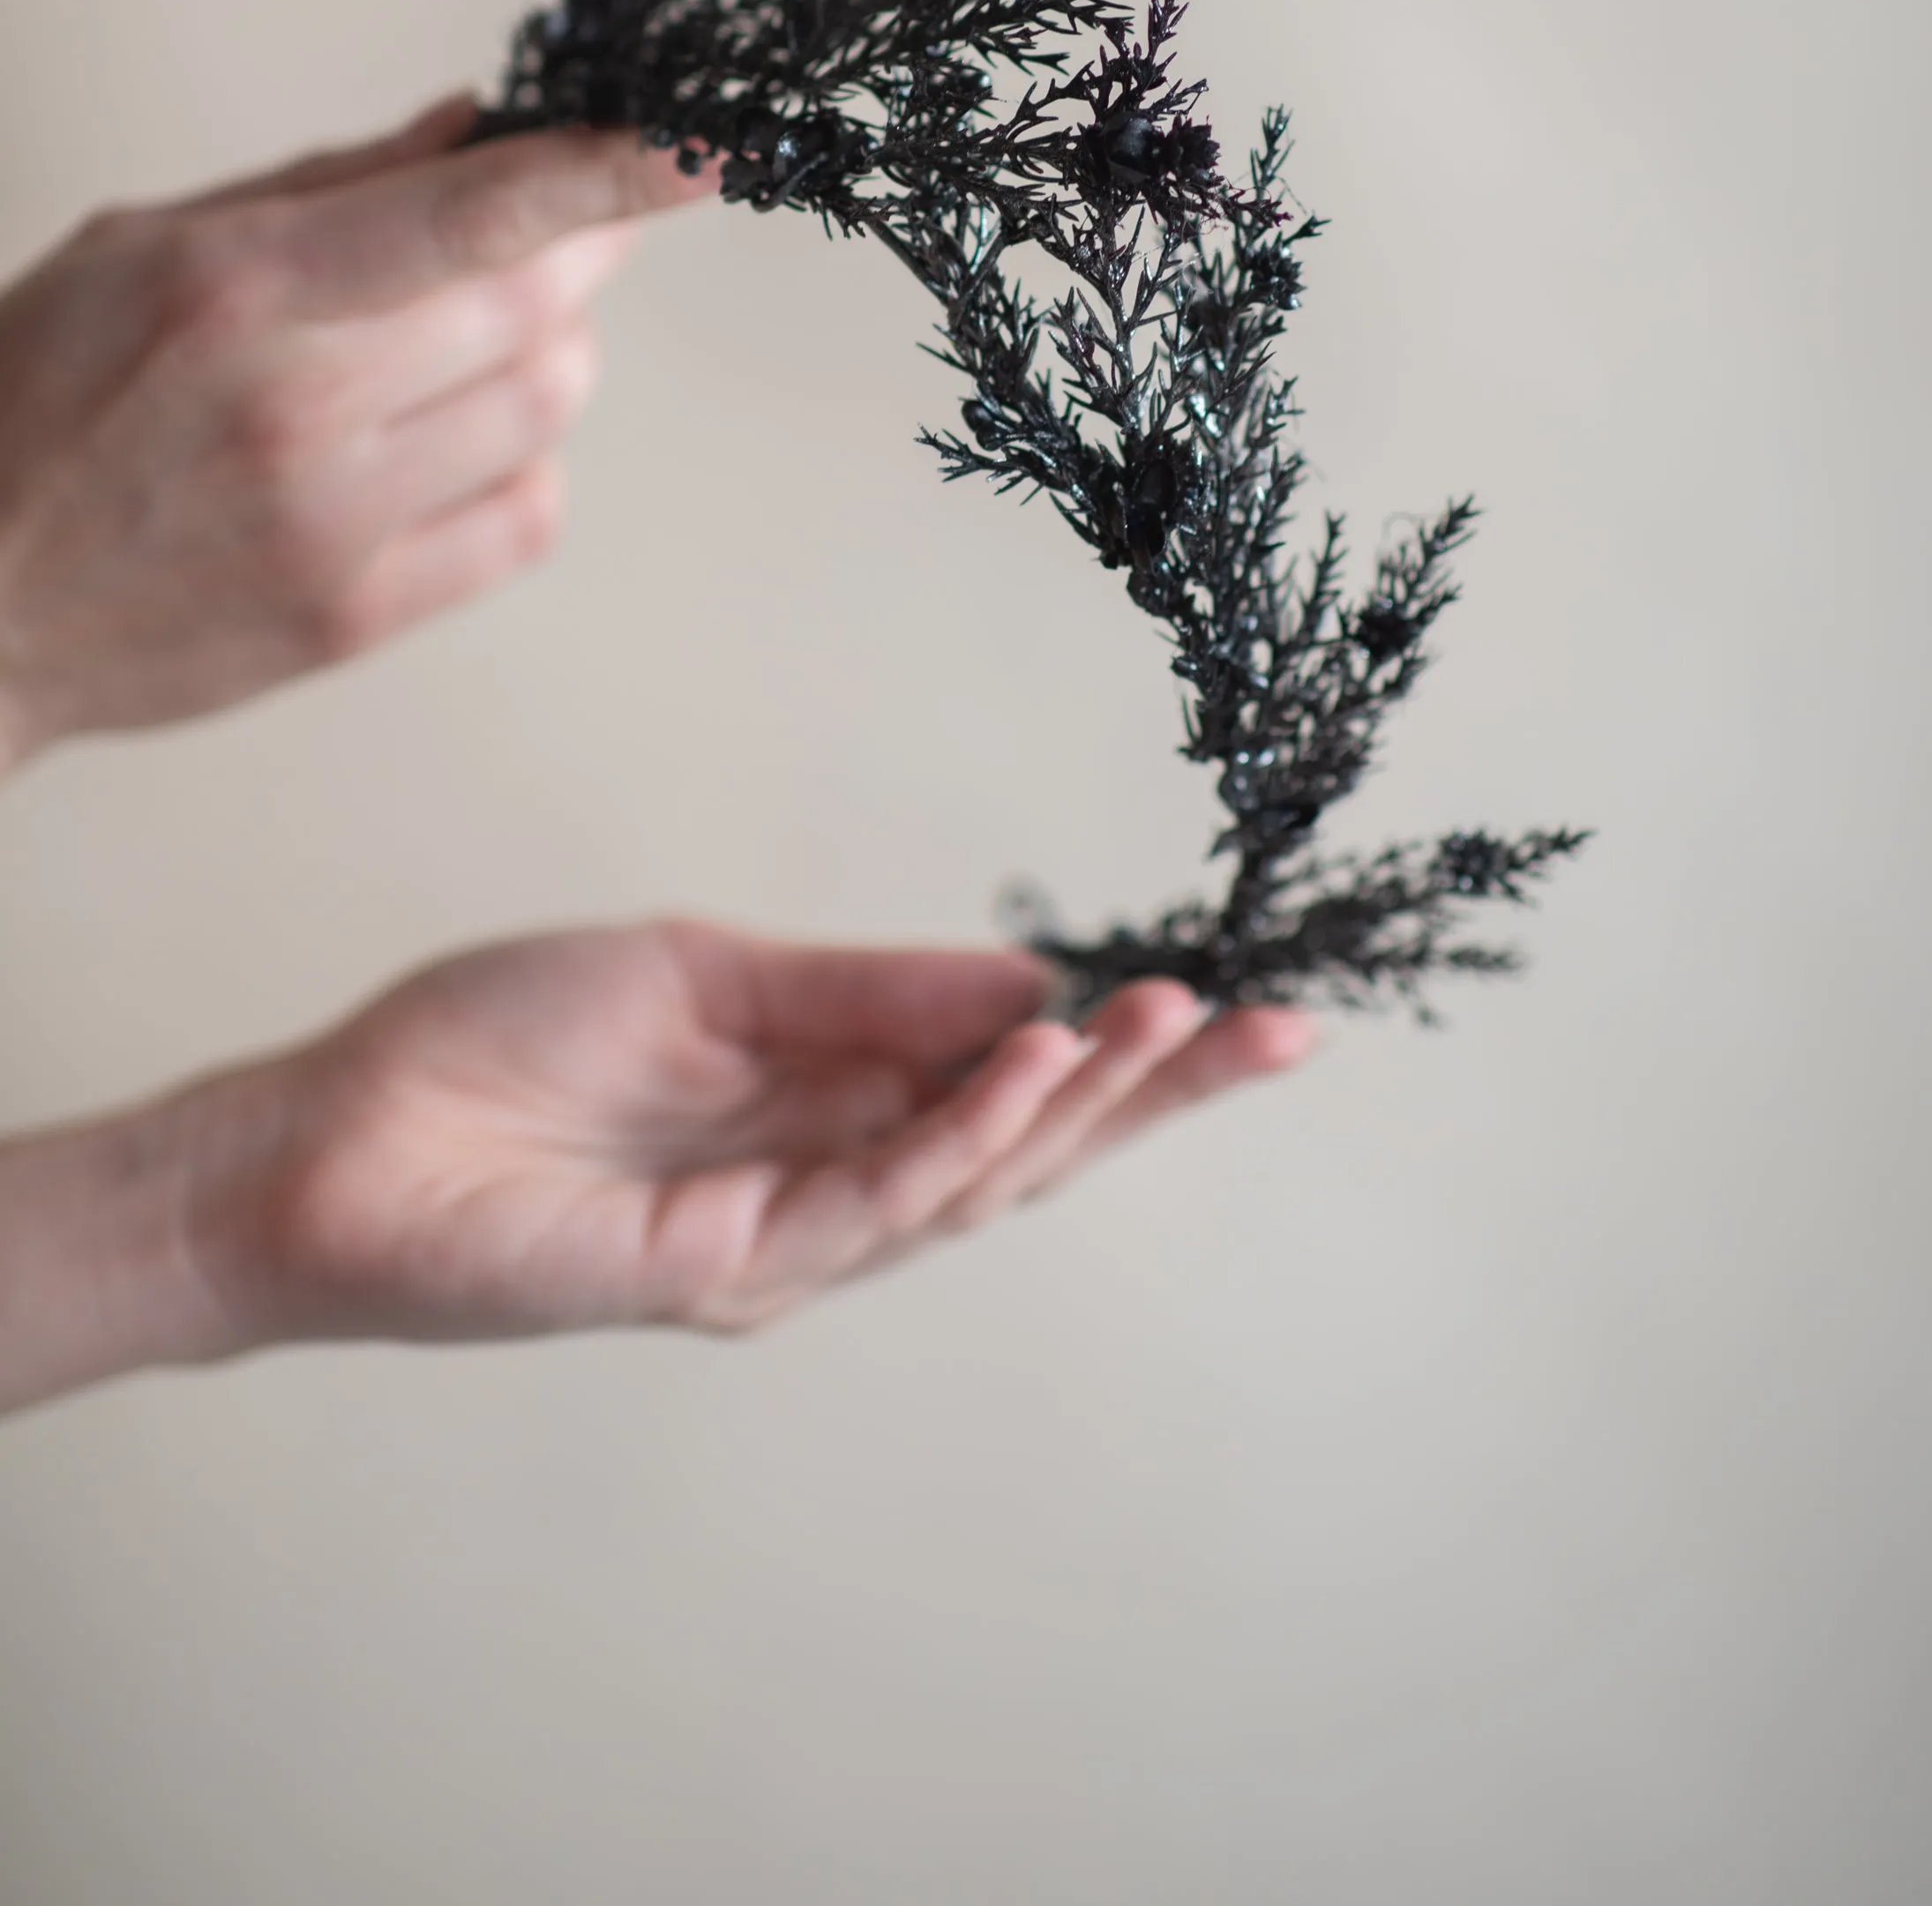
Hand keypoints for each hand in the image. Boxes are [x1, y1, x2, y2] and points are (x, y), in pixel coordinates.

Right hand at [0, 100, 709, 772]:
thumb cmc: (31, 400)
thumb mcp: (142, 247)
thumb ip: (322, 186)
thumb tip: (476, 124)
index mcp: (239, 290)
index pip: (476, 215)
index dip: (610, 174)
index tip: (710, 141)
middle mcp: (297, 408)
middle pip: (539, 306)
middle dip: (585, 247)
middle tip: (567, 224)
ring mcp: (332, 524)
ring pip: (547, 408)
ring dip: (552, 351)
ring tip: (467, 339)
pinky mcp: (352, 616)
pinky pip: (525, 520)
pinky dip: (528, 460)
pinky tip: (456, 439)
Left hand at [0, 919, 1316, 1406]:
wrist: (339, 1132)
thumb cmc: (498, 1043)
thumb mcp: (707, 971)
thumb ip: (866, 988)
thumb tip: (1029, 973)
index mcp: (832, 1103)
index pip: (1014, 1075)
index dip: (1131, 1042)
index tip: (1239, 988)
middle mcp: (834, 1184)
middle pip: (1035, 1143)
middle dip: (1163, 1091)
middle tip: (1284, 1026)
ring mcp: (795, 1238)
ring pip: (981, 1178)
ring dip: (1086, 1098)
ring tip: (1170, 1016)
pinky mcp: (737, 1269)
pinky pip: (883, 1198)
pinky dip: (969, 1129)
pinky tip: (1039, 1058)